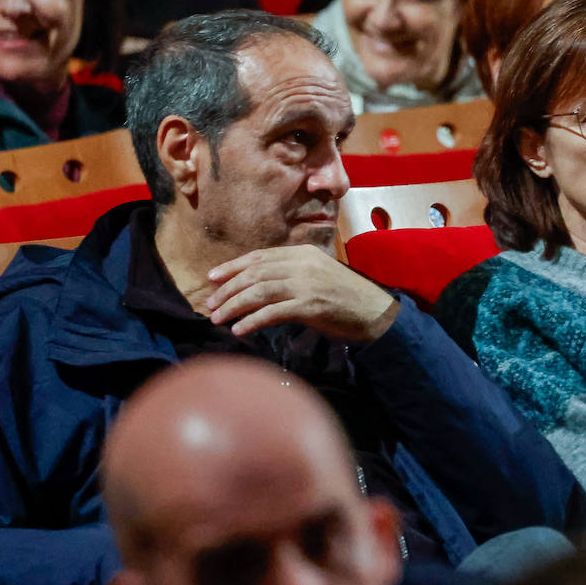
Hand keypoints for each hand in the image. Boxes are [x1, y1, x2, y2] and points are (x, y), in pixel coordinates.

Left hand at [206, 245, 398, 341]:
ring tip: (218, 318)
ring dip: (234, 306)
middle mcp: (302, 265)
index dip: (233, 267)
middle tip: (210, 304)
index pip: (260, 256)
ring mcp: (306, 284)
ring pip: (259, 291)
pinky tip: (240, 330)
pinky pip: (273, 312)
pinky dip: (253, 321)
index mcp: (303, 254)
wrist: (375, 312)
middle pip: (255, 273)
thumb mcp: (318, 276)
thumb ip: (293, 275)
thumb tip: (259, 285)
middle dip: (228, 289)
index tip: (212, 277)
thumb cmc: (346, 297)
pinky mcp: (310, 305)